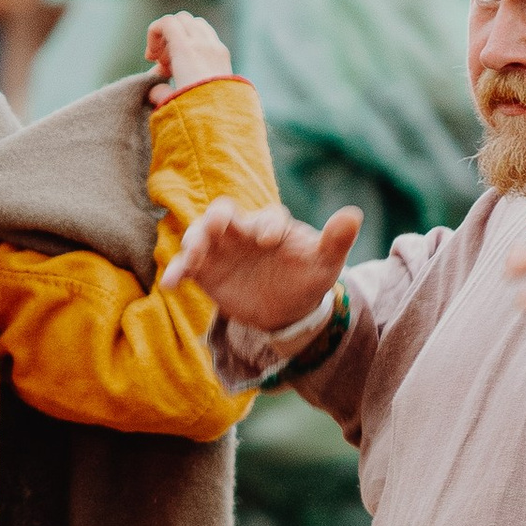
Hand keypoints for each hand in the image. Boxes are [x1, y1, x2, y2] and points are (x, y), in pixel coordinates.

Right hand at [147, 11, 233, 104]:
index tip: (150, 59)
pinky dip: (197, 42)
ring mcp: (217, 47)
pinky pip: (209, 35)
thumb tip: (155, 89)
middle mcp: (203, 44)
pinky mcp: (225, 55)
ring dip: (183, 36)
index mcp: (186, 50)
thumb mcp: (169, 103)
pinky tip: (192, 65)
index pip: (167, 22)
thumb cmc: (198, 112)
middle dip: (167, 34)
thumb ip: (158, 92)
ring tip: (177, 61)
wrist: (227, 120)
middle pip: (181, 19)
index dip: (153, 35)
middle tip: (162, 61)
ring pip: (196, 24)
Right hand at [163, 195, 361, 327]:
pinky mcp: (204, 271)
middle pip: (223, 215)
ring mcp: (221, 249)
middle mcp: (242, 231)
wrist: (285, 310)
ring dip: (193, 241)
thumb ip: (336, 240)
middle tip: (215, 228)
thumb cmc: (307, 279)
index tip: (269, 240)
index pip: (268, 216)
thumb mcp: (325, 264)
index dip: (267, 224)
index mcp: (272, 225)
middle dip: (217, 220)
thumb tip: (355, 214)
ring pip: (200, 235)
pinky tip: (170, 285)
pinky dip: (176, 271)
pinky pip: (186, 266)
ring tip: (192, 256)